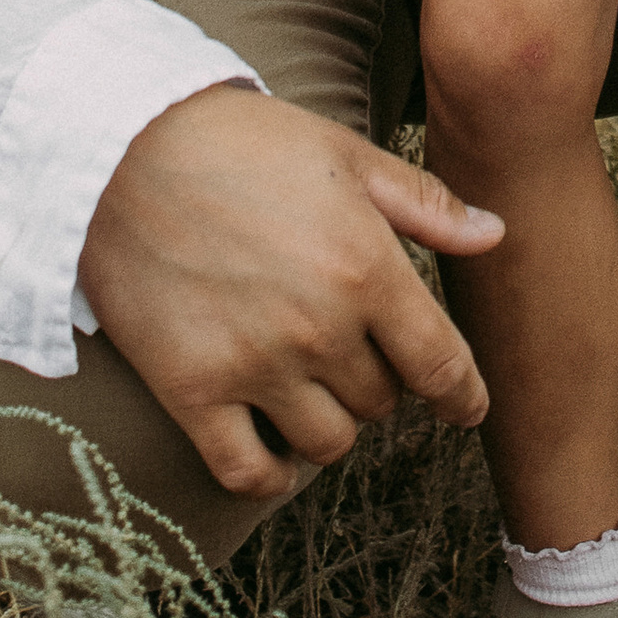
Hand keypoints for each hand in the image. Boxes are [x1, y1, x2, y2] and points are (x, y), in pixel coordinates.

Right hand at [77, 84, 502, 502]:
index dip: (464, 397)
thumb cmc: (242, 143)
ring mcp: (253, 365)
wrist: (121, 148)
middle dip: (380, 380)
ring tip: (312, 386)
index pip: (441, 366)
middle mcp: (318, 328)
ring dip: (332, 422)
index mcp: (366, 268)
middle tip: (352, 348)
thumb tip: (497, 235)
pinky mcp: (192, 390)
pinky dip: (274, 474)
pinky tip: (277, 450)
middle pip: (382, 402)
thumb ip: (425, 205)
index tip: (467, 409)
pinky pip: (250, 471)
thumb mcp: (345, 156)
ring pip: (329, 443)